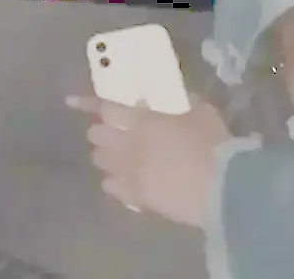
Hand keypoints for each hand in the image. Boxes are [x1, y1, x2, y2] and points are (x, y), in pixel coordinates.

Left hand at [66, 93, 231, 228]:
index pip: (105, 109)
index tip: (71, 101)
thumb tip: (178, 95)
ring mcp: (129, 173)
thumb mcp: (202, 111)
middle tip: (113, 132)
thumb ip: (185, 100)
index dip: (87, 104)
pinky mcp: (136, 197)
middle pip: (96, 136)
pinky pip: (111, 187)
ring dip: (107, 155)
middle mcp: (128, 145)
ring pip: (100, 161)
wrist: (222, 186)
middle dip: (101, 131)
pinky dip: (114, 181)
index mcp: (142, 120)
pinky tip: (124, 181)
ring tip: (119, 157)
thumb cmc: (214, 143)